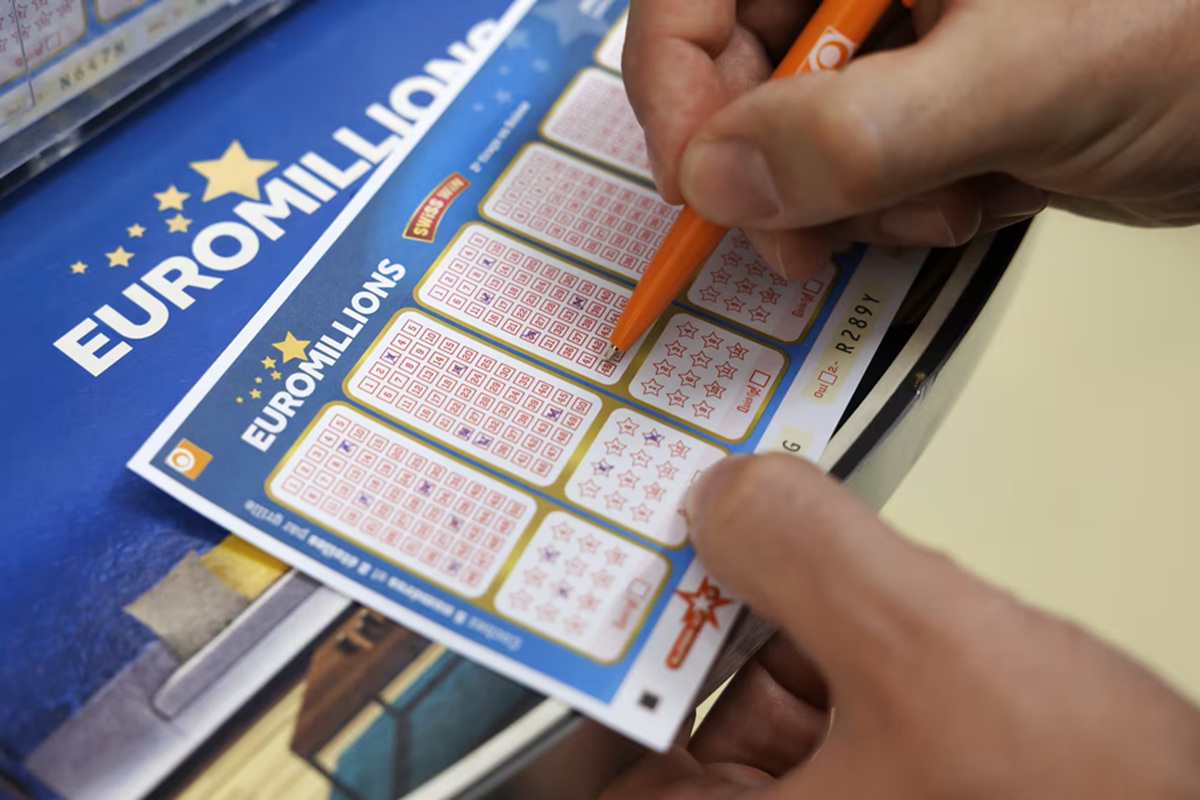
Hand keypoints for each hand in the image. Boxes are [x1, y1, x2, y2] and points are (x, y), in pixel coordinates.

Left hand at [600, 454, 1199, 798]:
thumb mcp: (923, 650)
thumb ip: (808, 552)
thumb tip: (725, 495)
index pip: (593, 760)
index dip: (586, 658)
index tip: (589, 566)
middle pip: (675, 713)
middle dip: (690, 609)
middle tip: (678, 514)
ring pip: (755, 696)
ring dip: (766, 609)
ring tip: (764, 528)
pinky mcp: (890, 791)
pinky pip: (825, 700)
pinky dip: (830, 635)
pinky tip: (848, 580)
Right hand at [622, 0, 1199, 278]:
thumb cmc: (1196, 29)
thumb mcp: (1023, 76)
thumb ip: (862, 130)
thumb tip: (720, 178)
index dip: (676, 85)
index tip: (698, 185)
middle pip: (736, 71)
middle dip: (770, 170)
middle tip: (800, 238)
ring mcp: (894, 41)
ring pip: (790, 138)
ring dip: (843, 202)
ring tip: (936, 206)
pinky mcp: (921, 106)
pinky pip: (851, 172)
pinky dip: (890, 212)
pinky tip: (964, 202)